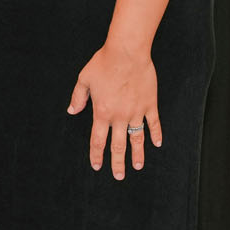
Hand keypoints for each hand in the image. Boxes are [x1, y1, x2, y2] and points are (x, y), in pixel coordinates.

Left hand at [67, 42, 161, 180]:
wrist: (126, 53)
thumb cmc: (103, 63)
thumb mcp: (84, 79)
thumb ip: (78, 97)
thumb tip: (72, 111)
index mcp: (102, 112)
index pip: (98, 140)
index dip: (97, 154)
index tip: (97, 166)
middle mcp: (119, 116)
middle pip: (118, 145)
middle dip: (117, 163)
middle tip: (118, 176)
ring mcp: (136, 112)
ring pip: (137, 139)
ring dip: (138, 154)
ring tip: (137, 167)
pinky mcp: (149, 104)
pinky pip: (154, 124)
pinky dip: (156, 134)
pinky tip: (157, 144)